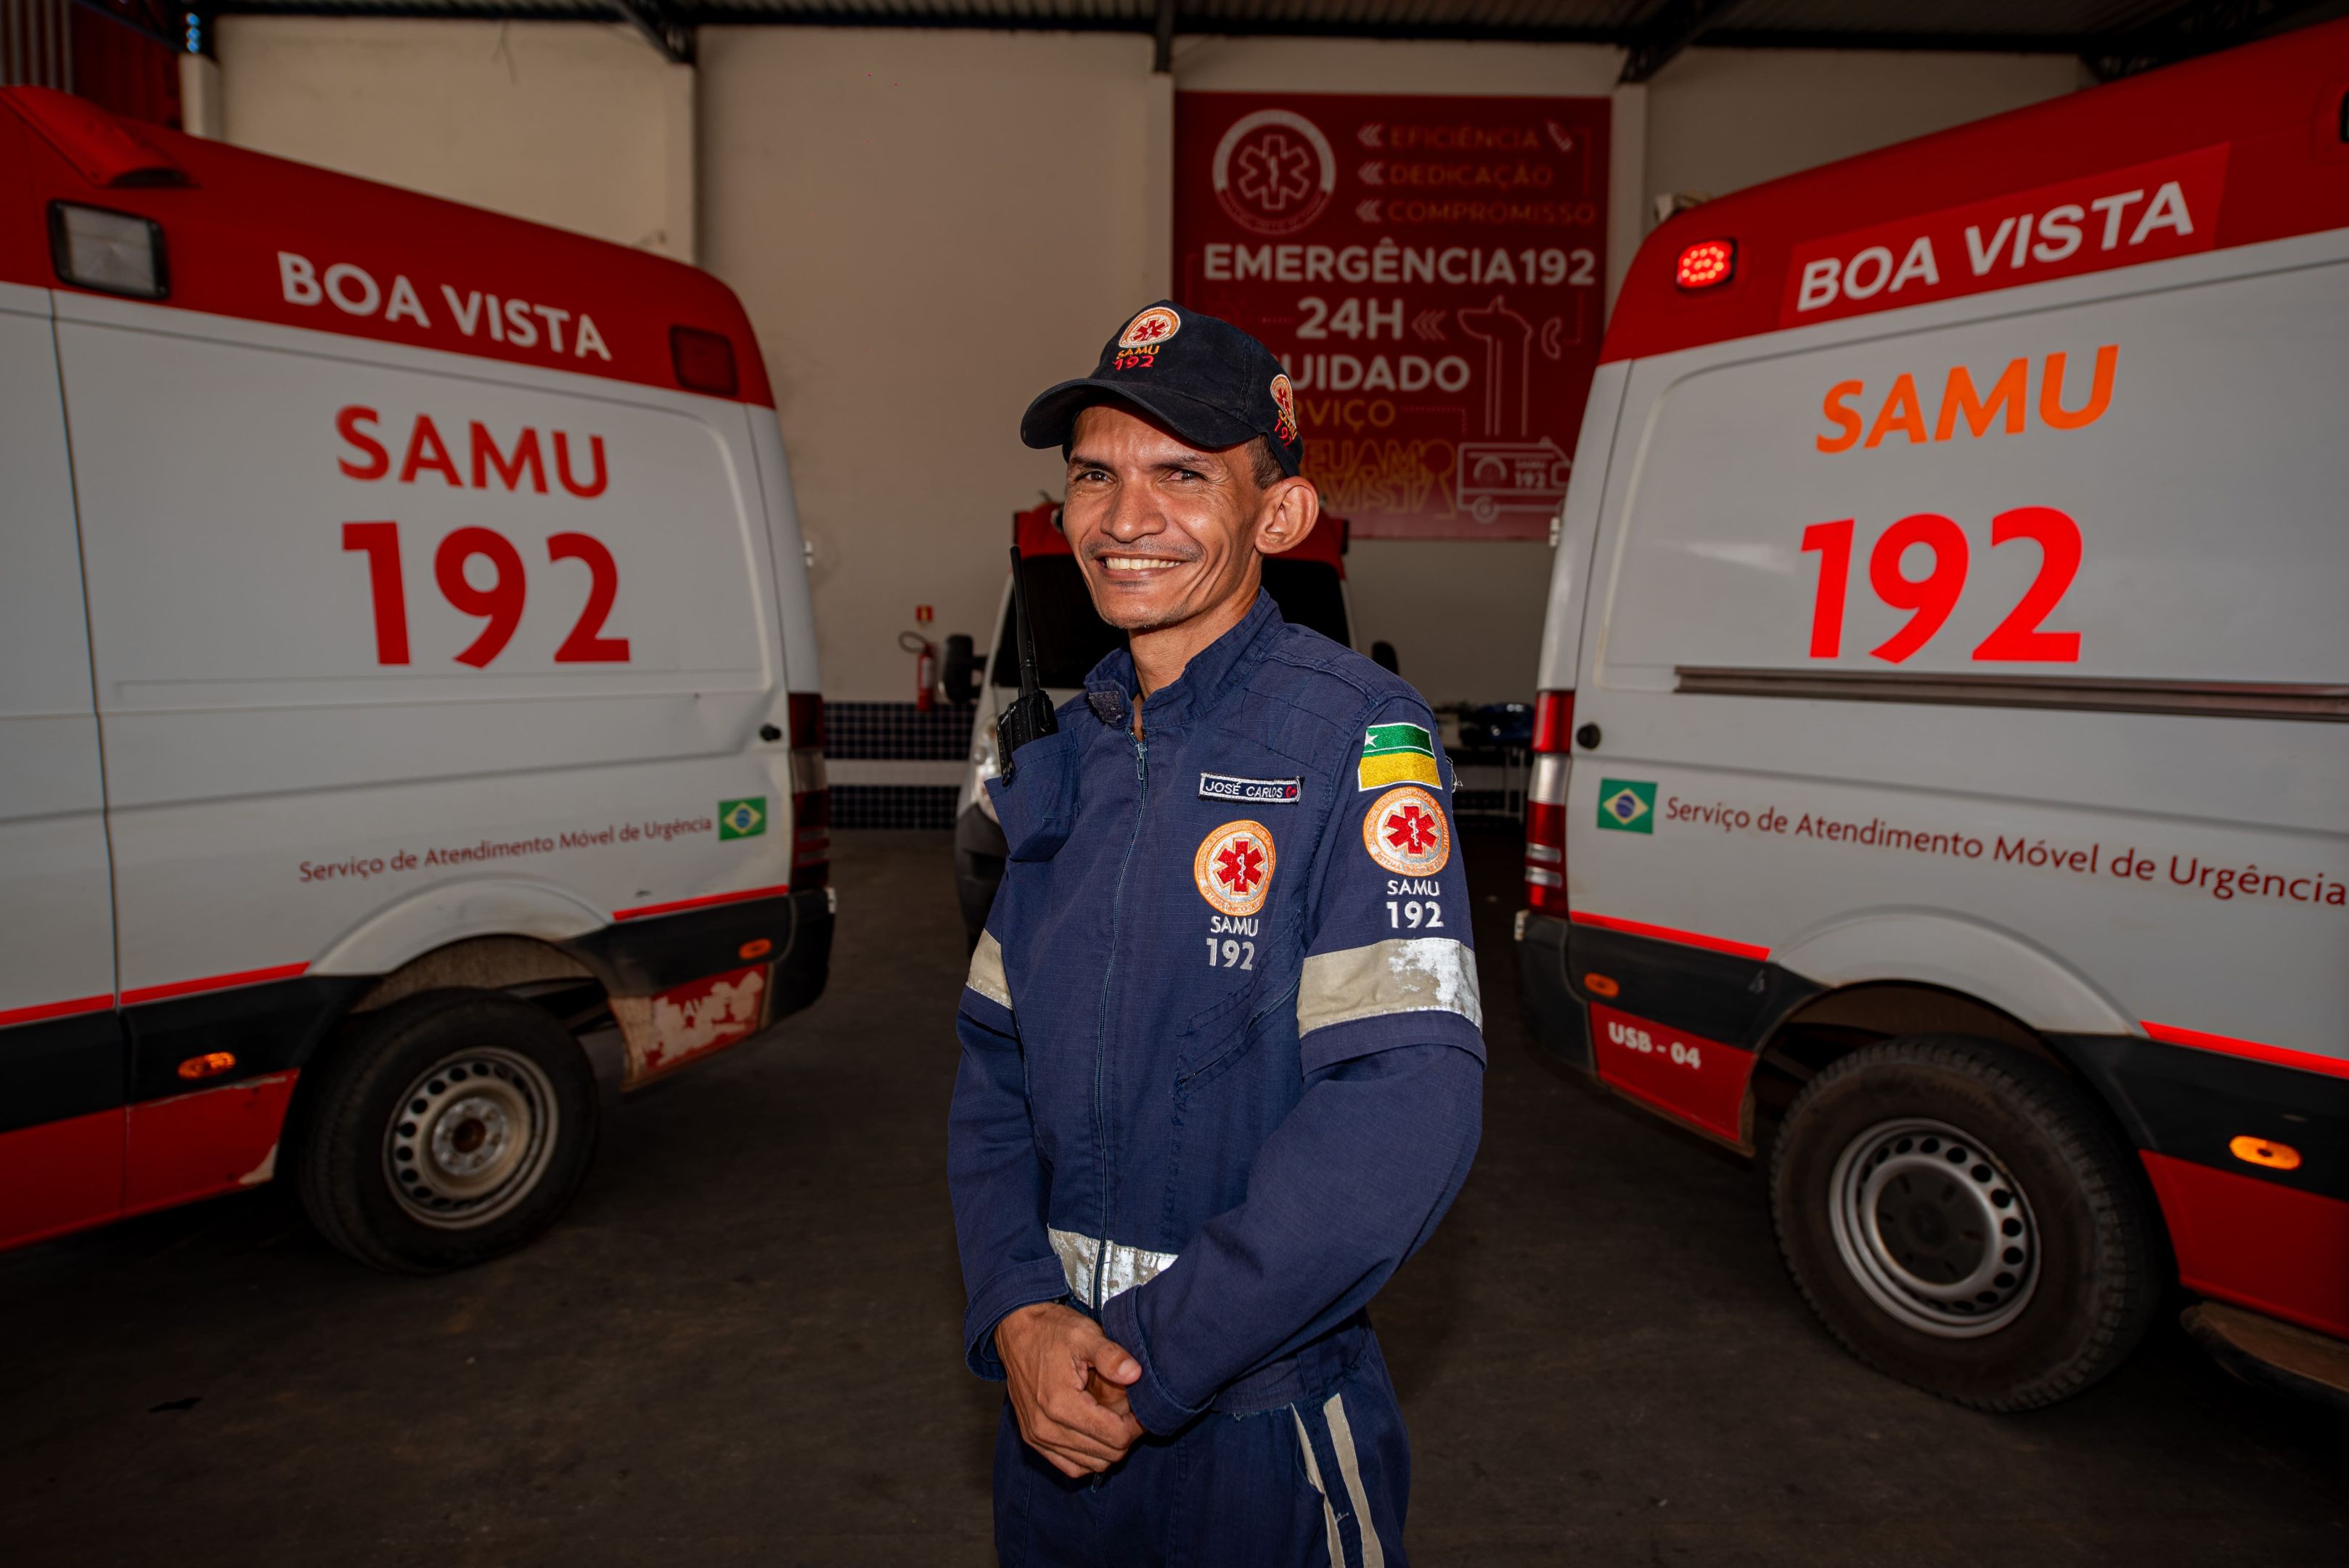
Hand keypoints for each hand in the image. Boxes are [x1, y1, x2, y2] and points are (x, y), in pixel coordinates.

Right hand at [994, 1302, 1145, 1477]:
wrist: (1016, 1330)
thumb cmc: (1051, 1330)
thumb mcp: (1084, 1333)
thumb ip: (1111, 1355)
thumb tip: (1136, 1374)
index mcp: (1061, 1404)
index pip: (1115, 1437)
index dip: (1137, 1426)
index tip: (1142, 1410)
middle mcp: (1046, 1428)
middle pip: (1105, 1455)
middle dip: (1125, 1436)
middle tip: (1131, 1413)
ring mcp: (1037, 1437)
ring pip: (1090, 1465)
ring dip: (1108, 1447)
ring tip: (1114, 1419)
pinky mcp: (1033, 1439)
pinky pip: (1069, 1466)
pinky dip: (1088, 1456)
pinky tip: (1096, 1433)